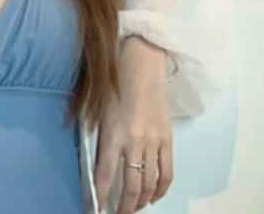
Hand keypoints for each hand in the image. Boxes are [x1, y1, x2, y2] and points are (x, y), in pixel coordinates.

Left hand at [94, 37, 173, 212]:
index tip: (94, 209)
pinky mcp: (168, 139)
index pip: (106, 175)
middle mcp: (135, 142)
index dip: (100, 196)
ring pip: (150, 184)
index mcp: (114, 134)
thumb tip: (96, 164)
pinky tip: (153, 196)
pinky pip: (167, 172)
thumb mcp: (98, 109)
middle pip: (131, 186)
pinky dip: (161, 189)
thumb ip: (98, 137)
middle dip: (123, 206)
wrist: (142, 65)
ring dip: (141, 201)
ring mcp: (154, 142)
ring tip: (133, 209)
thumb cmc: (114, 83)